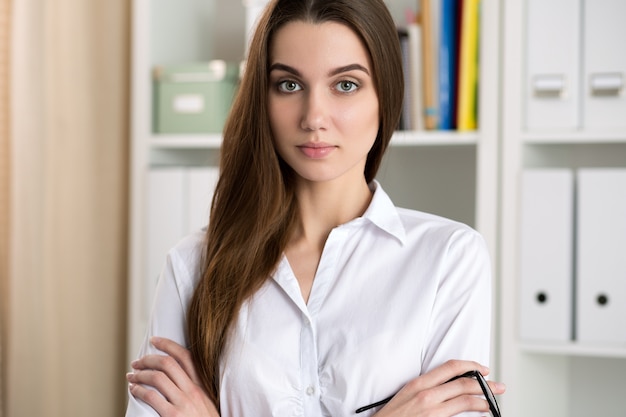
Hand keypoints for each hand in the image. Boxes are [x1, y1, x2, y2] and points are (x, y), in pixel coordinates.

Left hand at [127, 337, 218, 416]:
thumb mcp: (205, 404)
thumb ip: (194, 391)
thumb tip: (175, 381)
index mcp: (201, 386)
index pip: (186, 356)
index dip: (168, 344)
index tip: (155, 340)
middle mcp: (193, 391)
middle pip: (168, 363)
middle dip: (149, 358)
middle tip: (137, 362)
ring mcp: (184, 403)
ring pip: (158, 377)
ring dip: (140, 374)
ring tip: (131, 376)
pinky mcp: (173, 416)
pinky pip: (152, 397)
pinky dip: (139, 390)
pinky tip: (133, 390)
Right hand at [373, 360, 505, 416]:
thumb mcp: (405, 395)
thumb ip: (425, 389)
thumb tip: (446, 387)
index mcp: (418, 383)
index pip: (450, 367)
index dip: (470, 365)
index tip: (482, 369)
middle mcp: (427, 394)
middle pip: (463, 383)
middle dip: (485, 384)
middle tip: (497, 387)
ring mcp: (432, 410)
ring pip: (466, 400)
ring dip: (483, 401)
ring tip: (490, 403)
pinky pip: (460, 416)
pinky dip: (474, 415)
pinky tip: (481, 415)